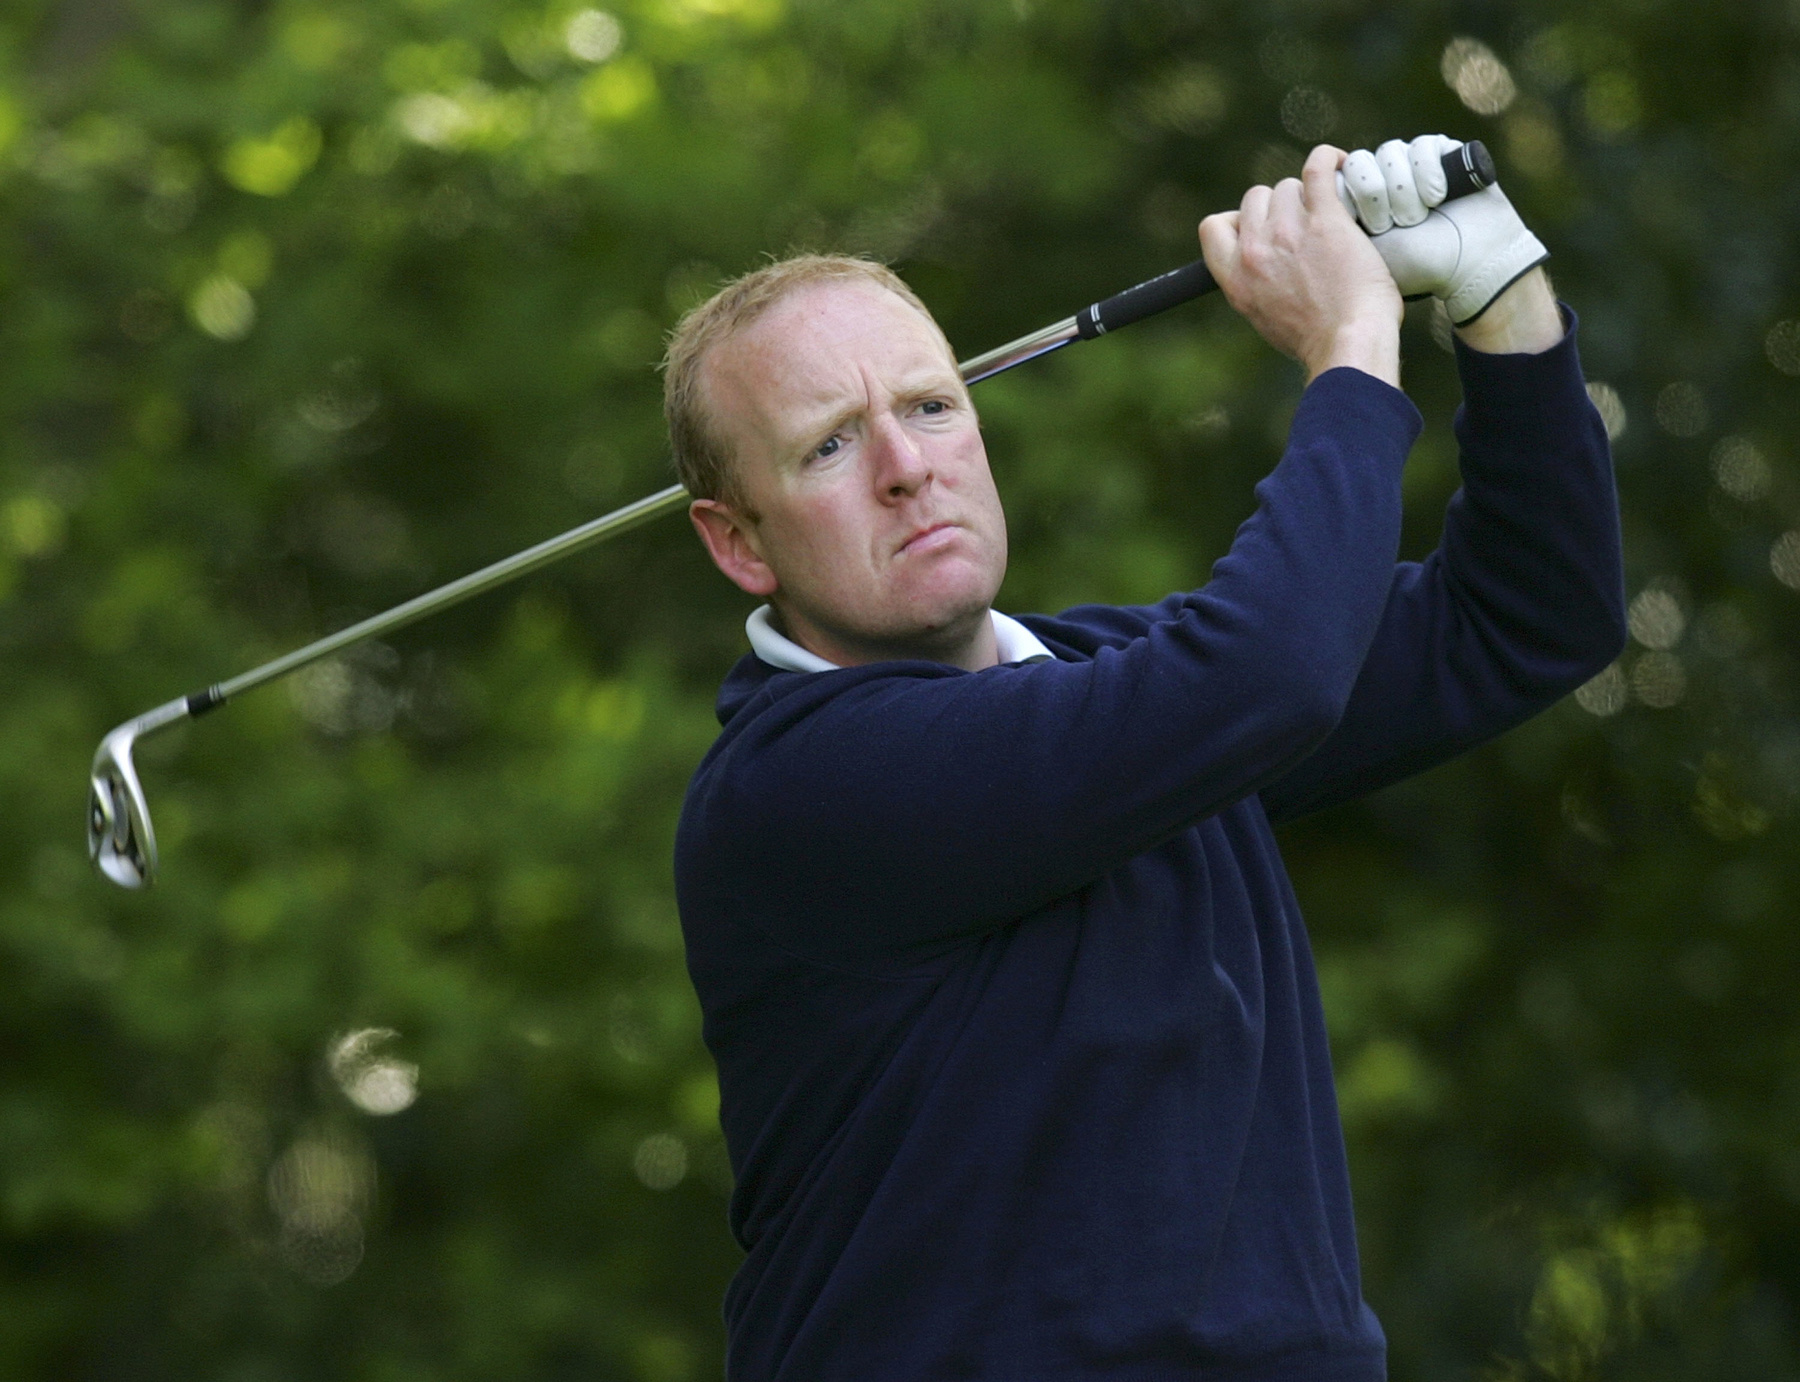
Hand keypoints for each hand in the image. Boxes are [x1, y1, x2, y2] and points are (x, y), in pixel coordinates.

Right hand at [1200, 144, 1401, 384]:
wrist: (1347, 344)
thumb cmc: (1316, 340)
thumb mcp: (1265, 318)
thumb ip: (1256, 285)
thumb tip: (1266, 269)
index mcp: (1235, 278)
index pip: (1214, 226)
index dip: (1238, 221)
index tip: (1259, 230)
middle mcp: (1255, 250)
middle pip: (1256, 199)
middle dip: (1278, 208)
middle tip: (1305, 226)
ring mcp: (1288, 231)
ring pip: (1288, 186)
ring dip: (1307, 195)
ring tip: (1330, 212)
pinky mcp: (1325, 219)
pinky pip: (1319, 168)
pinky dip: (1330, 160)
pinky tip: (1342, 164)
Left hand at [1339, 134, 1549, 325]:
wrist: (1467, 273)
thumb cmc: (1408, 273)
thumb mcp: (1352, 256)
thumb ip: (1322, 230)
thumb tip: (1307, 204)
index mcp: (1355, 203)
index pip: (1328, 175)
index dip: (1341, 194)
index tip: (1358, 226)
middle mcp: (1383, 180)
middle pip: (1358, 162)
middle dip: (1371, 193)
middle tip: (1385, 226)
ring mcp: (1412, 167)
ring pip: (1390, 153)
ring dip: (1403, 189)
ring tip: (1415, 219)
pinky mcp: (1446, 156)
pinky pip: (1424, 147)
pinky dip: (1429, 172)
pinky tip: (1437, 198)